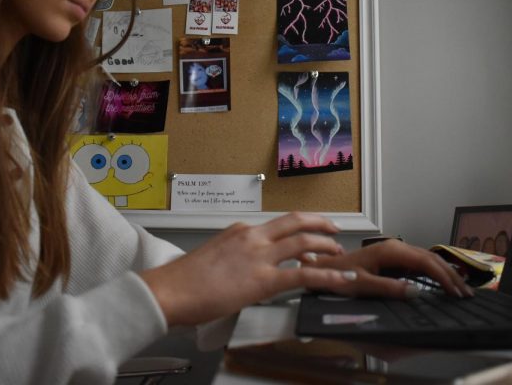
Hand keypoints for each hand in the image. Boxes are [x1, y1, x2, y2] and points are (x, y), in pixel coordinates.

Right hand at [140, 212, 357, 326]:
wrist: (170, 291)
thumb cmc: (183, 281)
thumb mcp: (213, 257)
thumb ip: (234, 257)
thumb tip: (244, 269)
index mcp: (240, 231)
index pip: (276, 225)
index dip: (298, 229)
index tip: (308, 234)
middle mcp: (253, 236)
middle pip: (295, 221)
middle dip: (320, 224)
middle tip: (335, 230)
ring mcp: (260, 256)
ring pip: (304, 242)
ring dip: (327, 246)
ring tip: (340, 254)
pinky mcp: (264, 280)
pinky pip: (304, 275)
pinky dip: (328, 275)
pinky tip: (341, 279)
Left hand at [300, 238, 474, 299]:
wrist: (319, 267)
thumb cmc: (336, 277)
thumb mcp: (361, 285)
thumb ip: (388, 288)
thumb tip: (416, 291)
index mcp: (390, 251)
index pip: (426, 262)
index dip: (444, 277)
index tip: (457, 294)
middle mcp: (394, 247)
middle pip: (430, 258)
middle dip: (450, 275)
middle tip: (466, 294)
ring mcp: (393, 251)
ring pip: (426, 259)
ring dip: (444, 273)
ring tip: (460, 289)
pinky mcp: (390, 257)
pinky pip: (418, 262)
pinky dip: (433, 271)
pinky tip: (441, 280)